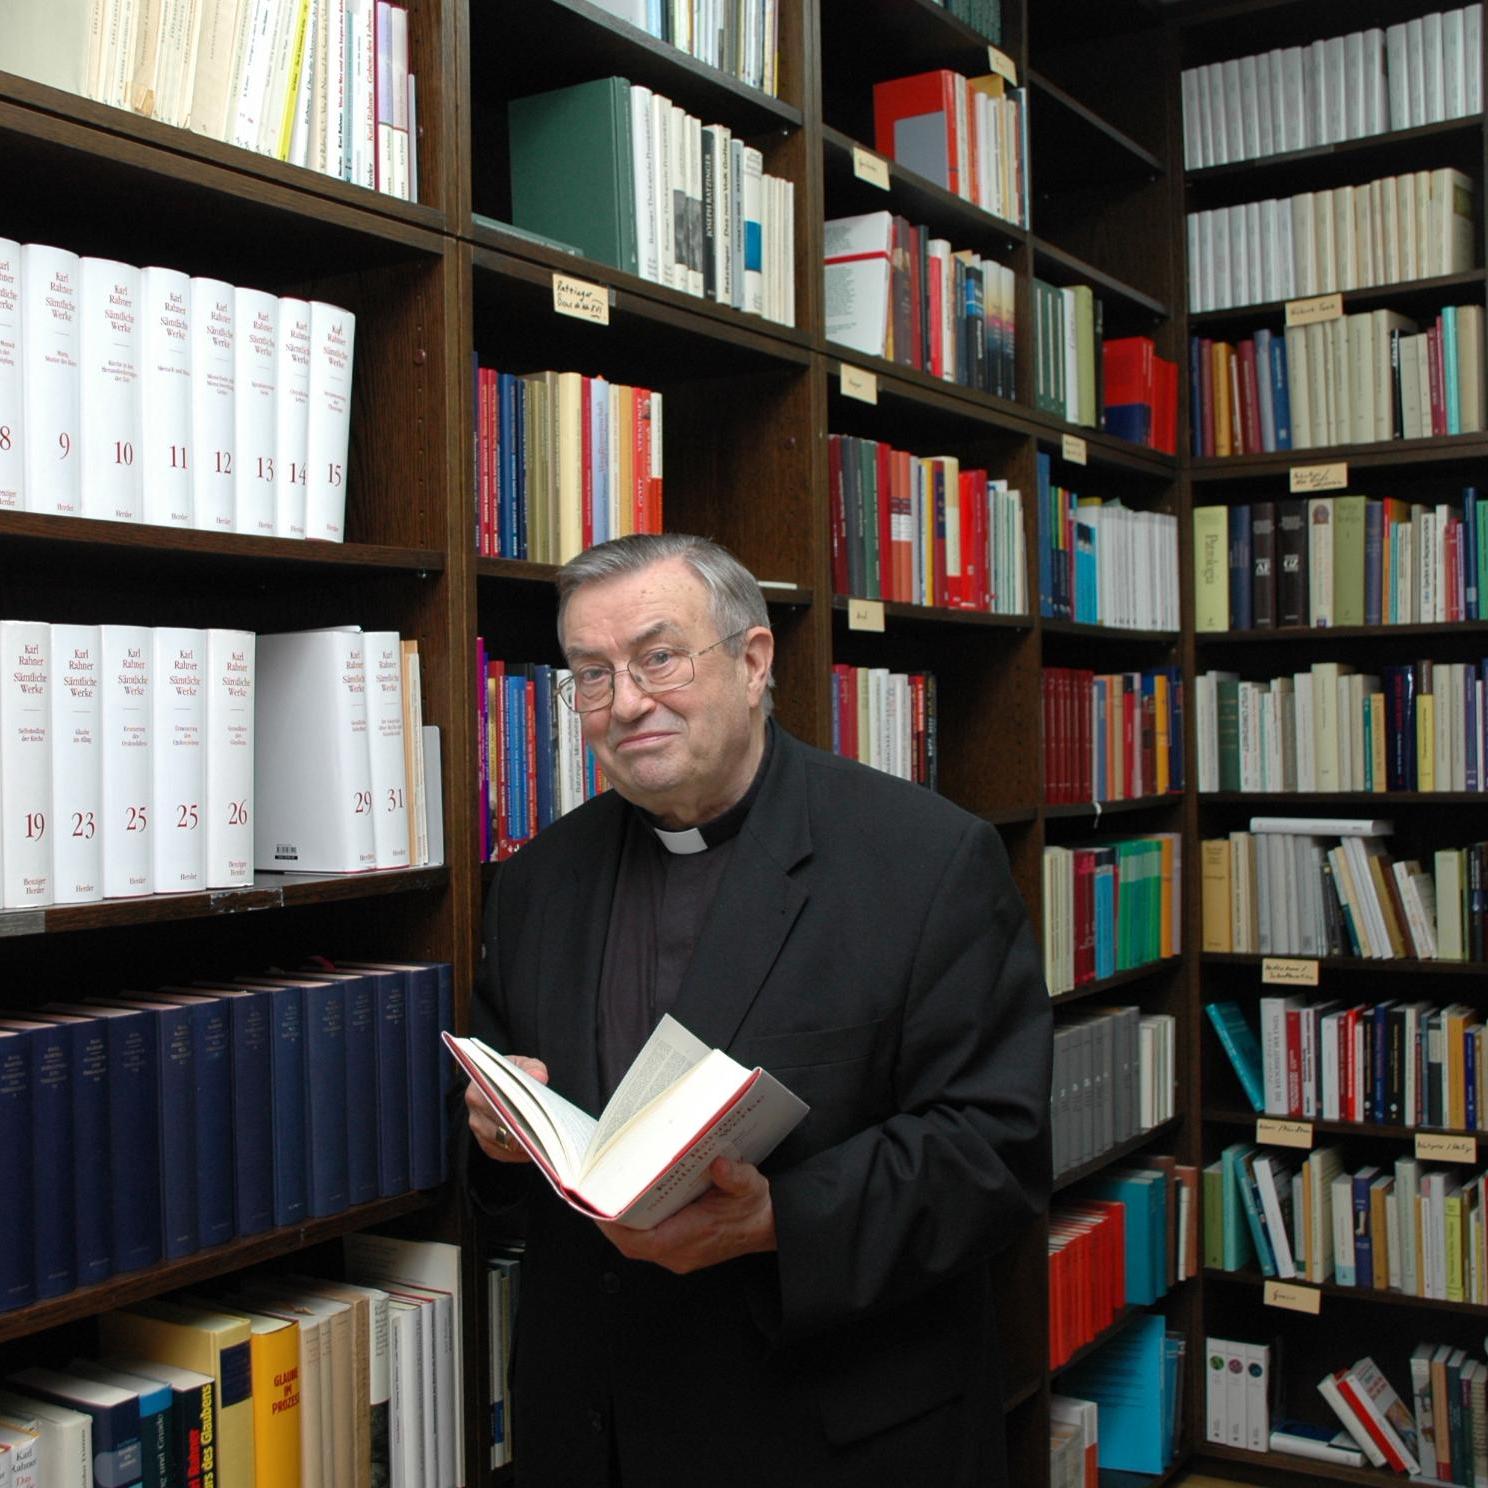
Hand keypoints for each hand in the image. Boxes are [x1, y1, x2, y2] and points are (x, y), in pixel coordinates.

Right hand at [466, 1057, 547, 1163]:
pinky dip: (518, 1154)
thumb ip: (533, 1069)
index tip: (535, 1116)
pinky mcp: (485, 1144)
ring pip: (501, 1144)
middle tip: (545, 1134)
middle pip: (499, 1127)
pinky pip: (502, 1154)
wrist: (503, 1084)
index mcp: (479, 1088)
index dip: (517, 1110)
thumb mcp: (523, 1065)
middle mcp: (474, 1112)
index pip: (497, 1103)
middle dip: (522, 1132)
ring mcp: (478, 1130)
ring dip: (521, 1145)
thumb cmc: (513, 1074)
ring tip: (543, 1143)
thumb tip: (539, 1077)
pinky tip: (534, 1149)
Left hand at [597, 1157, 776, 1273]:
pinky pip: (646, 1241)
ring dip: (618, 1223)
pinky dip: (632, 1224)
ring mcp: (678, 1254)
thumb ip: (735, 1176)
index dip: (618, 1227)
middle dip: (609, 1222)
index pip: (645, 1242)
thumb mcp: (750, 1186)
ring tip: (603, 1194)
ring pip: (636, 1244)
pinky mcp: (678, 1249)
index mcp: (693, 1238)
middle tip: (592, 1193)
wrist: (768, 1225)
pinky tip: (627, 1202)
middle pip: (632, 1244)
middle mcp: (681, 1253)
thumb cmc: (755, 1207)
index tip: (601, 1207)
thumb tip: (719, 1164)